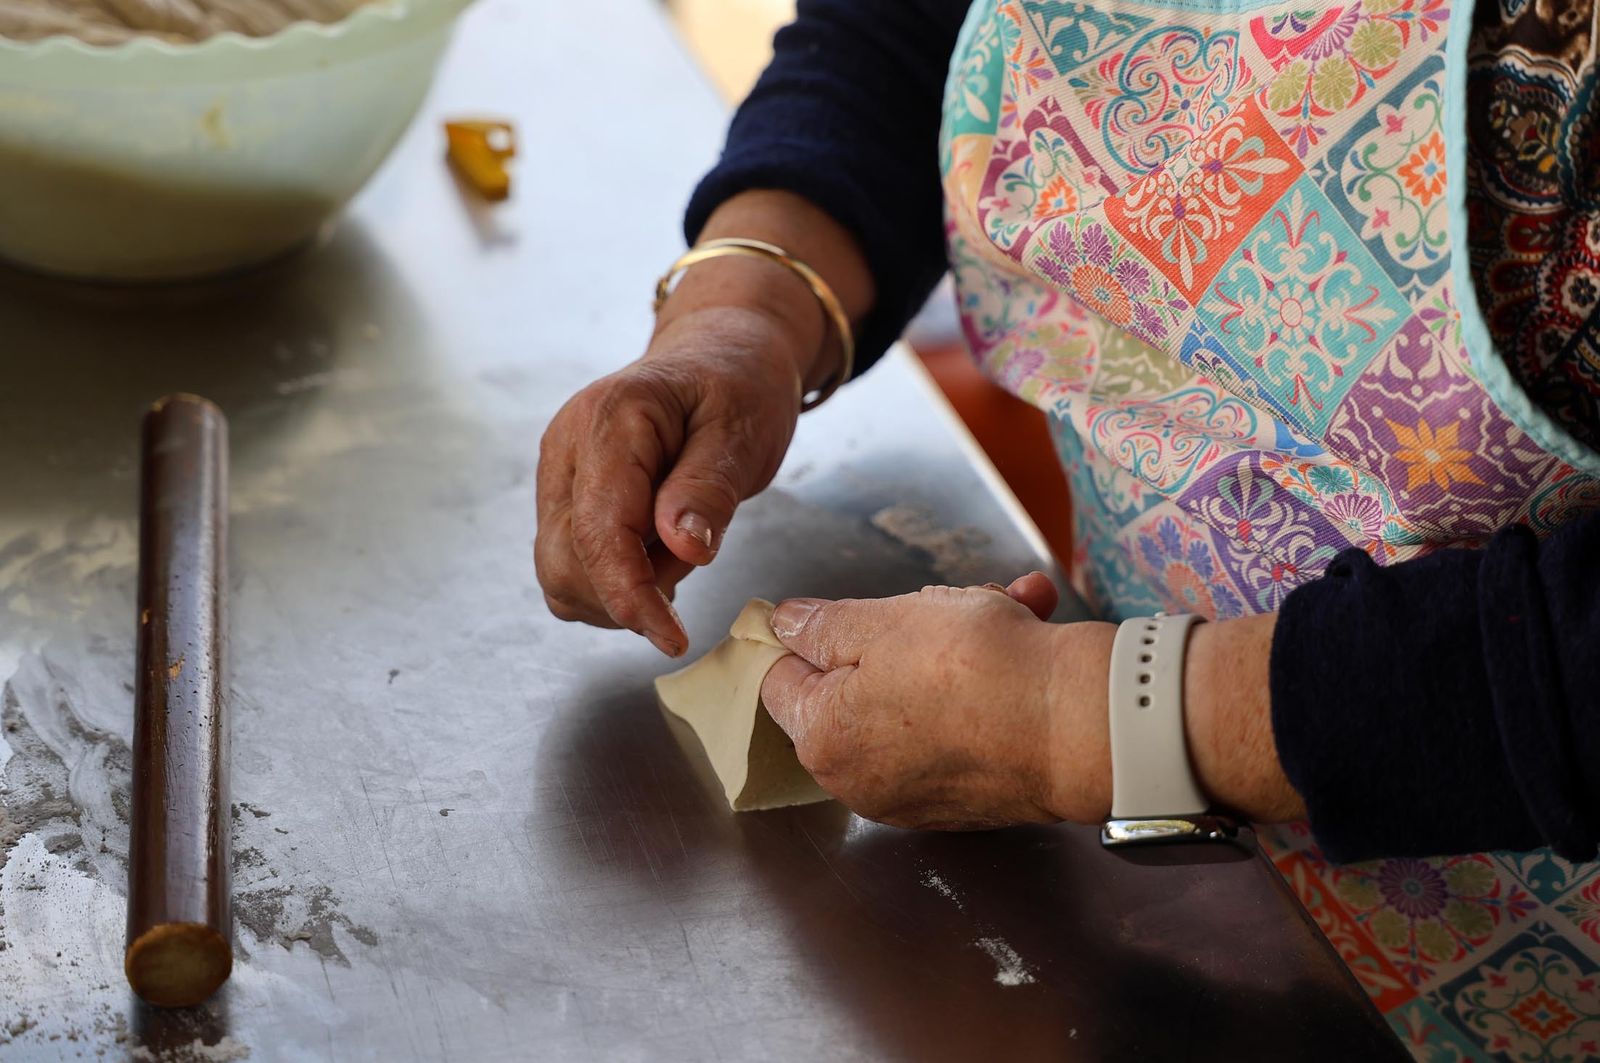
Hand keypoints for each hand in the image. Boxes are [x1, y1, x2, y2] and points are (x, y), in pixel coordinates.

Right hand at [536, 305, 804, 655]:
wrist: (720, 356)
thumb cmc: (738, 386)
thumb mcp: (743, 431)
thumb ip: (708, 490)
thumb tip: (683, 549)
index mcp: (610, 420)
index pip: (599, 531)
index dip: (629, 595)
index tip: (671, 636)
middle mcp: (566, 447)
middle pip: (563, 562)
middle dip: (625, 595)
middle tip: (691, 566)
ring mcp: (558, 474)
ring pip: (558, 573)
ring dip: (617, 591)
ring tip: (677, 550)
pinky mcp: (563, 497)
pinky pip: (570, 564)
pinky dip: (611, 581)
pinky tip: (655, 556)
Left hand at [760, 573, 1118, 829]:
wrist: (1079, 724)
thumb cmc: (975, 668)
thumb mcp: (882, 621)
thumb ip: (823, 625)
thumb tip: (783, 625)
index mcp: (824, 739)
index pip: (782, 678)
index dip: (805, 634)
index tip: (839, 609)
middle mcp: (862, 781)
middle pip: (860, 683)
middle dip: (904, 630)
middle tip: (943, 601)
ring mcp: (920, 792)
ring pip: (921, 695)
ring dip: (959, 641)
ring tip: (1009, 604)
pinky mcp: (974, 793)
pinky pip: (964, 722)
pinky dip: (989, 682)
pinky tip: (1029, 629)